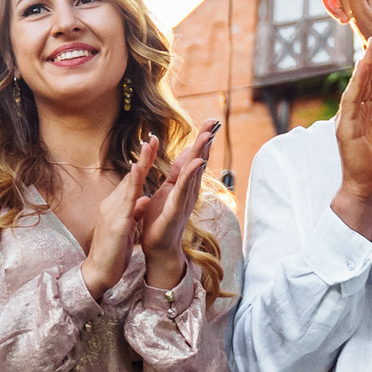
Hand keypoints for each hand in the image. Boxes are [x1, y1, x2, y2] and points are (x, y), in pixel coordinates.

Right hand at [80, 138, 156, 300]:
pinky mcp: (117, 226)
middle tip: (153, 137)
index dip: (143, 163)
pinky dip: (131, 188)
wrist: (98, 272)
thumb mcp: (126, 227)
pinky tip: (136, 176)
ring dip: (139, 166)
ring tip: (148, 149)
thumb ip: (133, 212)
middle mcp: (112, 205)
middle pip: (130, 178)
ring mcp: (112, 214)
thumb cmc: (112, 251)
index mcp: (117, 206)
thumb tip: (143, 199)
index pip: (132, 181)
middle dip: (143, 157)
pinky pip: (125, 204)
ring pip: (128, 186)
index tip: (153, 145)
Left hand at [140, 119, 219, 290]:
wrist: (158, 249)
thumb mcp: (166, 192)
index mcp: (182, 185)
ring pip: (194, 172)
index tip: (208, 122)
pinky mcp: (176, 211)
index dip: (200, 140)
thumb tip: (185, 157)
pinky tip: (197, 162)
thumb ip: (176, 175)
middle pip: (197, 161)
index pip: (192, 157)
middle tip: (213, 122)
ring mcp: (183, 200)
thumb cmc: (160, 222)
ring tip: (208, 135)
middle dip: (205, 141)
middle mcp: (187, 191)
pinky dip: (191, 175)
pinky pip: (184, 190)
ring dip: (201, 153)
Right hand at [330, 28, 371, 238]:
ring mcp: (346, 120)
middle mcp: (352, 113)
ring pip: (357, 84)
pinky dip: (359, 82)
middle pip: (364, 78)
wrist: (370, 192)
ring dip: (366, 62)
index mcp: (362, 113)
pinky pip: (352, 101)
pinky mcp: (345, 130)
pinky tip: (366, 66)